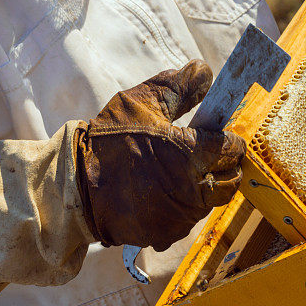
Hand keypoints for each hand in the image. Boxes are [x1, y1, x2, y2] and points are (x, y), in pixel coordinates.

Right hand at [75, 60, 245, 250]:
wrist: (74, 185)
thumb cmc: (108, 140)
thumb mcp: (139, 102)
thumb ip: (177, 87)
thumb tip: (204, 71)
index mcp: (189, 155)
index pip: (231, 149)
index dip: (229, 140)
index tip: (218, 135)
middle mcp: (191, 191)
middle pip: (230, 180)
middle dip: (223, 165)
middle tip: (205, 155)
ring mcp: (179, 217)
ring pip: (210, 201)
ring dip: (202, 186)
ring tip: (176, 172)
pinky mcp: (166, 235)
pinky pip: (186, 219)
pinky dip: (181, 206)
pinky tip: (161, 191)